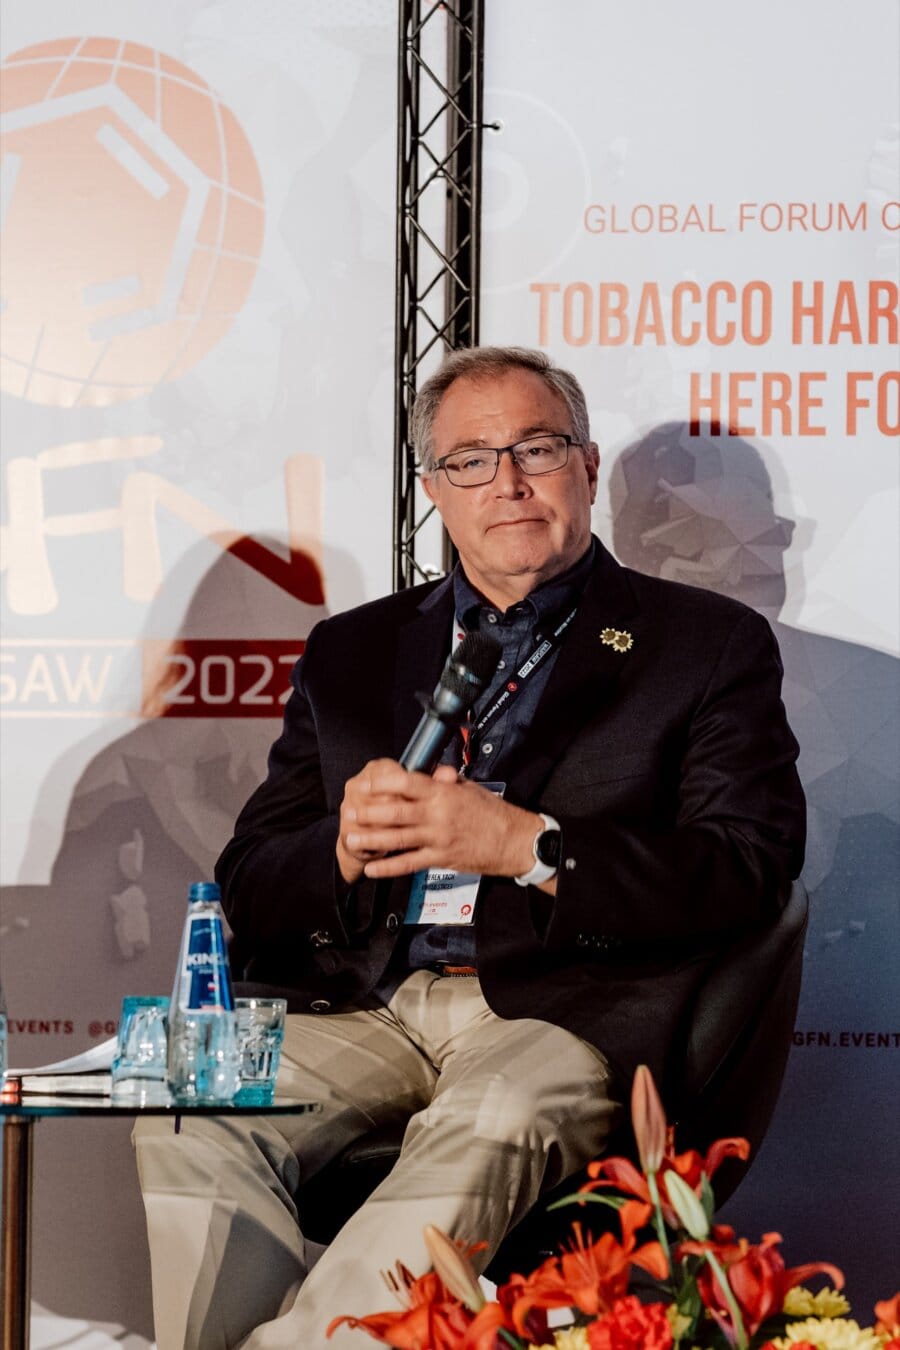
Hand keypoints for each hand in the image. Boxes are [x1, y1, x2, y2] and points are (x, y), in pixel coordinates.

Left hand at [335, 758, 541, 883]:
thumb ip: (447, 782)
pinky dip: (388, 867)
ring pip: (398, 839)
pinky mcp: (440, 859)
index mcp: (443, 793)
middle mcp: (437, 815)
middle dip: (370, 812)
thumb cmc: (492, 811)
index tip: (367, 783)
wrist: (513, 840)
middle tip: (349, 811)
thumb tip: (433, 773)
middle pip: (396, 812)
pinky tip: (371, 869)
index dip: (384, 782)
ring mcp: (437, 839)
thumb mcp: (470, 789)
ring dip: (372, 840)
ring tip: (350, 839)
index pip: (408, 783)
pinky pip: (409, 863)